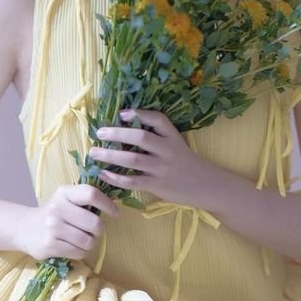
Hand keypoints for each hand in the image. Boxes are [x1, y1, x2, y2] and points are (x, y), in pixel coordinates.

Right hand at [17, 184, 119, 261]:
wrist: (25, 228)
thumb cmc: (54, 214)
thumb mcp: (66, 200)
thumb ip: (85, 200)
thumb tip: (113, 208)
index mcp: (64, 193)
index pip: (91, 194)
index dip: (108, 205)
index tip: (115, 214)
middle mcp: (57, 208)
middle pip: (94, 223)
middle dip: (98, 231)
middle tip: (91, 232)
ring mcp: (52, 227)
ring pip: (88, 241)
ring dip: (88, 243)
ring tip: (79, 240)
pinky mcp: (49, 244)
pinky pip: (78, 252)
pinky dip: (79, 252)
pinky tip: (70, 247)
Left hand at [89, 108, 211, 206]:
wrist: (206, 185)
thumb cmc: (185, 162)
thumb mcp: (176, 143)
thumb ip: (157, 136)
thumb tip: (124, 128)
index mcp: (173, 136)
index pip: (157, 119)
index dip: (138, 114)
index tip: (120, 114)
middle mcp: (168, 150)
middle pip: (141, 137)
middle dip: (117, 133)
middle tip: (100, 132)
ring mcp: (163, 168)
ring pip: (133, 159)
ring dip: (111, 155)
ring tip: (94, 152)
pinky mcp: (158, 185)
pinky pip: (133, 181)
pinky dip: (116, 178)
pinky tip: (104, 174)